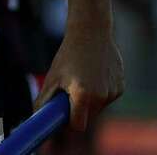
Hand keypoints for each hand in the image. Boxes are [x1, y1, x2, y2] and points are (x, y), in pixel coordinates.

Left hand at [36, 16, 123, 131]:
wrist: (91, 31)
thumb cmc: (68, 54)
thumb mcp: (53, 77)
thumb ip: (44, 100)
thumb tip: (36, 117)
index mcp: (83, 94)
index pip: (78, 125)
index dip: (69, 122)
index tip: (63, 115)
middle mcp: (101, 96)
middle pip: (88, 117)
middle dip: (78, 109)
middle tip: (70, 90)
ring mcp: (113, 92)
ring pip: (98, 107)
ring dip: (89, 99)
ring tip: (82, 76)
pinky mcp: (121, 87)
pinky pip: (107, 97)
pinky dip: (100, 91)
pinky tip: (94, 73)